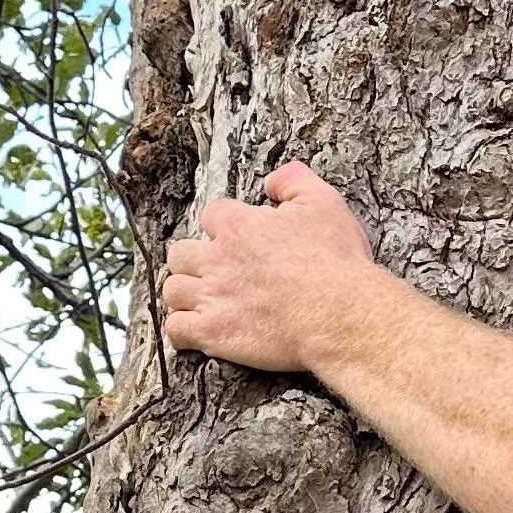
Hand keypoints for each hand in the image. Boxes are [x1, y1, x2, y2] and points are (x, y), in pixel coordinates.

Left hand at [159, 162, 376, 373]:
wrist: (339, 314)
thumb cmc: (335, 261)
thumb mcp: (323, 202)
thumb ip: (292, 180)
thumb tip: (270, 183)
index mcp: (238, 224)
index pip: (211, 216)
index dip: (224, 227)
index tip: (238, 240)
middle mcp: (217, 258)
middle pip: (180, 254)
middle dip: (193, 261)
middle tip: (214, 273)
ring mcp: (212, 297)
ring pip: (173, 291)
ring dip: (184, 295)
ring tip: (201, 303)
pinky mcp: (214, 333)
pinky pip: (176, 330)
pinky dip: (181, 330)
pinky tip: (196, 332)